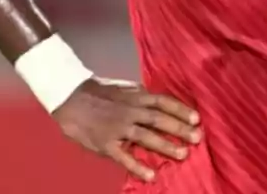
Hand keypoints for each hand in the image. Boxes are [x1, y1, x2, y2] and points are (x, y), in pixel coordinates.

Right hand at [53, 77, 201, 182]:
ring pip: (145, 137)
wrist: (69, 97)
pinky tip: (151, 176)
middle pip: (159, 119)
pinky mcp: (105, 144)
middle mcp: (130, 111)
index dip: (181, 110)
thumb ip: (141, 96)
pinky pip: (124, 157)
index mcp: (136, 97)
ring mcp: (118, 128)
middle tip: (197, 138)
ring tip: (183, 155)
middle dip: (179, 128)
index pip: (163, 102)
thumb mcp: (124, 89)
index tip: (197, 119)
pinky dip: (138, 167)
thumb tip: (160, 102)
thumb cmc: (99, 92)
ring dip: (165, 146)